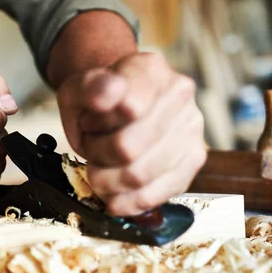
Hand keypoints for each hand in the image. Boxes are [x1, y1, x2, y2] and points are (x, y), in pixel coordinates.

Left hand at [57, 52, 205, 215]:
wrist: (117, 107)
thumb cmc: (96, 101)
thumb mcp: (77, 89)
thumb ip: (88, 88)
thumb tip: (110, 94)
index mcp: (150, 69)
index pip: (128, 108)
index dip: (98, 124)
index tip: (88, 121)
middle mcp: (180, 94)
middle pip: (128, 149)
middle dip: (98, 154)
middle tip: (90, 147)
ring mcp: (192, 128)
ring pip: (140, 175)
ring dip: (107, 179)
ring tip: (101, 166)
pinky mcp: (193, 160)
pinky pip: (159, 193)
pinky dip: (129, 202)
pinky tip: (113, 199)